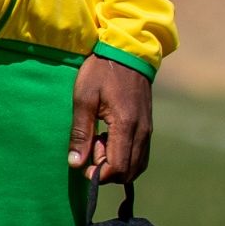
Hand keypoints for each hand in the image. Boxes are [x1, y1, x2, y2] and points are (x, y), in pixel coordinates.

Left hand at [68, 54, 152, 183]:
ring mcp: (148, 130)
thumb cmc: (101, 71)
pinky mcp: (148, 126)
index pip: (118, 168)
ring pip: (137, 166)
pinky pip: (140, 154)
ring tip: (100, 141)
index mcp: (126, 125)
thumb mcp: (84, 98)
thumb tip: (76, 163)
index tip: (84, 163)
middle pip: (129, 172)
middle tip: (92, 147)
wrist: (126, 51)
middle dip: (108, 170)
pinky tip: (110, 138)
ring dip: (117, 163)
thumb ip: (81, 133)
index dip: (99, 174)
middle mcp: (142, 131)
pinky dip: (125, 155)